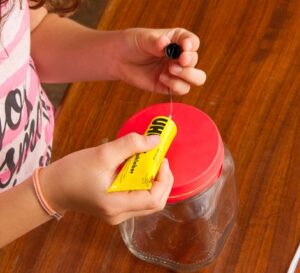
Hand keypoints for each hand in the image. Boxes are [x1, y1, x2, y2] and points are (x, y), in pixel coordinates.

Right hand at [40, 133, 173, 224]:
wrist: (52, 187)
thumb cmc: (73, 171)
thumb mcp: (102, 154)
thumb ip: (130, 145)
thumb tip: (155, 140)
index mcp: (117, 205)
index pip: (154, 199)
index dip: (163, 179)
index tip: (161, 159)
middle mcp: (120, 215)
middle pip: (154, 202)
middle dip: (162, 179)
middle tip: (159, 159)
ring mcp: (117, 213)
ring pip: (147, 200)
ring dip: (153, 180)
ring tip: (150, 162)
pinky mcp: (114, 208)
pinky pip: (137, 198)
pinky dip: (143, 183)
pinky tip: (138, 169)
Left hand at [115, 28, 205, 94]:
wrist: (119, 60)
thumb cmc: (132, 44)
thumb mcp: (144, 39)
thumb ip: (156, 43)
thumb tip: (165, 44)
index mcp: (177, 40)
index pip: (192, 43)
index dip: (191, 46)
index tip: (184, 48)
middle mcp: (180, 57)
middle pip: (195, 61)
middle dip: (189, 62)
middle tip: (179, 61)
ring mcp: (176, 73)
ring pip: (197, 79)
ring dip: (187, 75)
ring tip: (171, 69)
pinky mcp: (169, 86)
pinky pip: (182, 89)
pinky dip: (175, 85)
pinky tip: (162, 78)